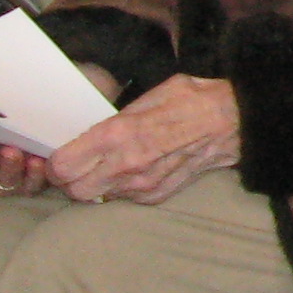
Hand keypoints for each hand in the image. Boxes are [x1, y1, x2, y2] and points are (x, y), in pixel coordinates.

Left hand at [49, 74, 240, 204]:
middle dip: (71, 178)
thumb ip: (119, 117)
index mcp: (119, 134)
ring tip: (108, 164)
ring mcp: (143, 185)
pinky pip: (123, 199)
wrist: (236, 123)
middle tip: (79, 162)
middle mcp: (127, 165)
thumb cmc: (194, 100)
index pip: (62, 166)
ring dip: (96, 183)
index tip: (62, 153)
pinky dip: (121, 188)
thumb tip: (95, 131)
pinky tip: (133, 169)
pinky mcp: (157, 195)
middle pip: (73, 190)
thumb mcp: (152, 94)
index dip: (56, 161)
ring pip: (97, 197)